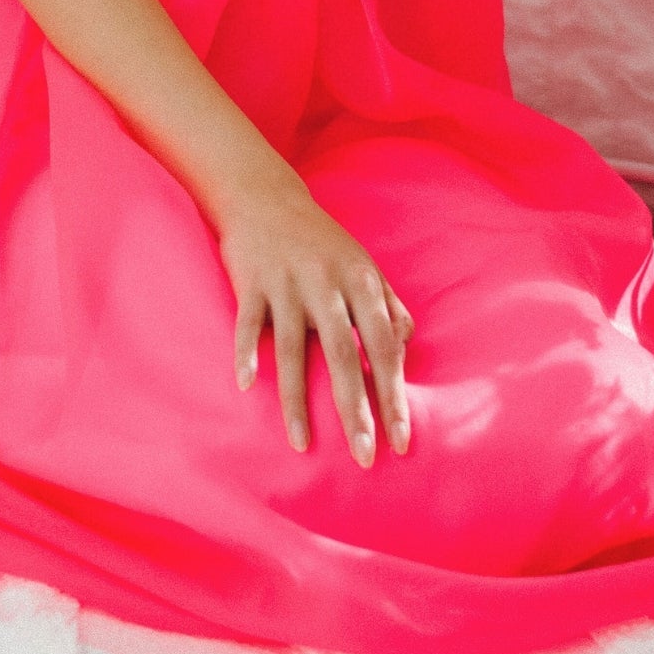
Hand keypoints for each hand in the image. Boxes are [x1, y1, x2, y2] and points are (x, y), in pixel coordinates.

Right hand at [219, 173, 414, 466]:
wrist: (266, 196)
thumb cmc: (320, 239)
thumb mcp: (361, 264)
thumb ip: (387, 304)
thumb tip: (407, 345)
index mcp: (360, 281)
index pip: (384, 347)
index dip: (393, 395)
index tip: (400, 441)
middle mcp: (327, 283)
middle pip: (343, 355)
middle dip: (355, 409)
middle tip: (363, 456)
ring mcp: (287, 283)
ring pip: (294, 349)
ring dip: (297, 400)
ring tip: (302, 444)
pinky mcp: (252, 281)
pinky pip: (249, 323)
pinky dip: (247, 352)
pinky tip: (247, 386)